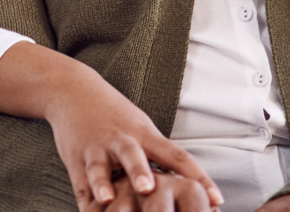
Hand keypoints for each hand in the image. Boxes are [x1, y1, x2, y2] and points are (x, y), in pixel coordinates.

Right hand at [45, 63, 222, 210]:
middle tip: (151, 190)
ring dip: (105, 184)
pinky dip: (85, 199)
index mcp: (145, 134)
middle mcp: (122, 140)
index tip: (217, 198)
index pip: (176, 156)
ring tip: (108, 198)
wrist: (73, 90)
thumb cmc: (115, 115)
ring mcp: (97, 149)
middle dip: (141, 173)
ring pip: (101, 168)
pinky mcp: (76, 159)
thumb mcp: (141, 128)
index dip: (197, 176)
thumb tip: (190, 187)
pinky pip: (80, 182)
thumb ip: (159, 156)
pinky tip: (89, 211)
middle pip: (134, 156)